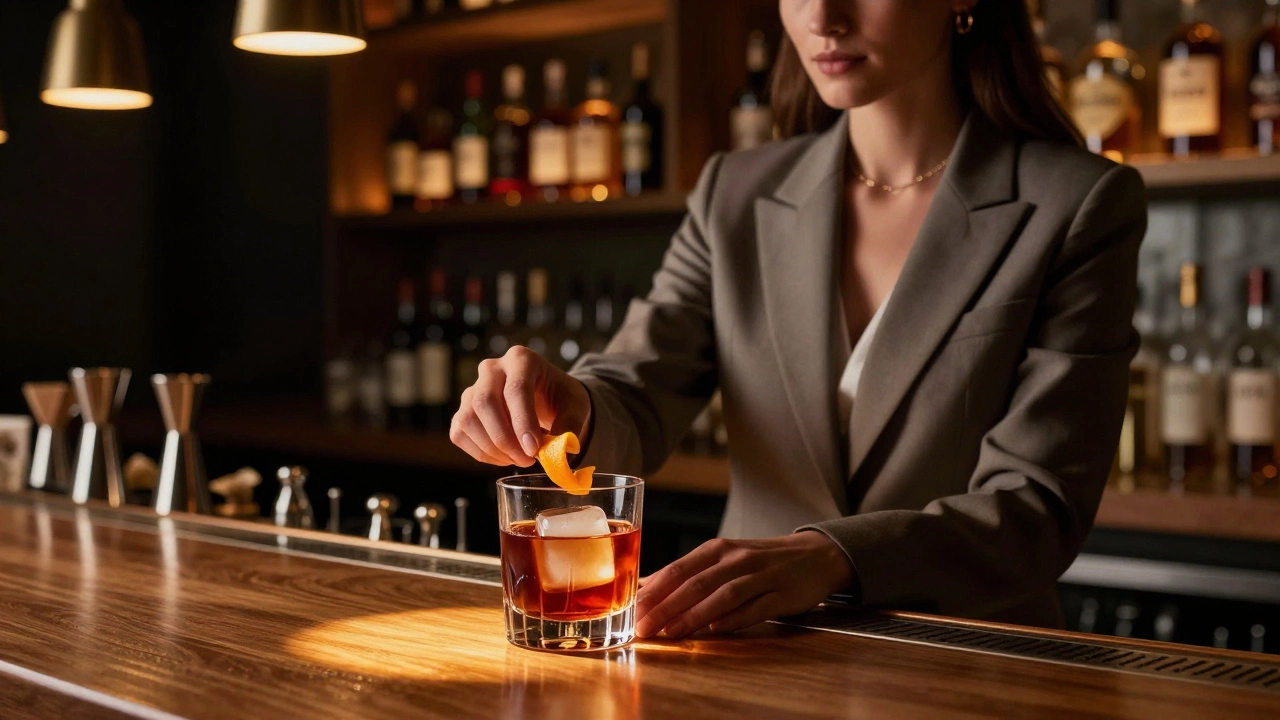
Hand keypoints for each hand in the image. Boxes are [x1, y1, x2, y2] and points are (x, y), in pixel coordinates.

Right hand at [450, 346, 592, 466]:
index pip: (515, 389)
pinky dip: (481, 453)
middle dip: (505, 439)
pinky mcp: (463, 410)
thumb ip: (569, 426)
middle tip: (527, 460)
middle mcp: (492, 369)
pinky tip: (503, 457)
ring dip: (492, 448)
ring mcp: (473, 388)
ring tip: (518, 459)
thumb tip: (557, 453)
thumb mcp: (576, 406)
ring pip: (468, 419)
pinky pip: (460, 434)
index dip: (522, 422)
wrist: (546, 397)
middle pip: (485, 402)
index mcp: (521, 359)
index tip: (533, 449)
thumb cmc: (560, 398)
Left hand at [635, 531, 853, 639]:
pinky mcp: (784, 594)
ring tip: (672, 633)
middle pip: (696, 583)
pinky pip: (756, 608)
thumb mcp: (724, 558)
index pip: (679, 569)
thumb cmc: (761, 560)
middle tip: (644, 628)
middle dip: (666, 607)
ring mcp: (762, 576)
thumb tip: (647, 588)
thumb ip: (690, 574)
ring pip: (723, 595)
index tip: (633, 610)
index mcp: (718, 549)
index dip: (654, 591)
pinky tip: (716, 631)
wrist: (816, 555)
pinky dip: (734, 619)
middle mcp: (737, 559)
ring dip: (694, 615)